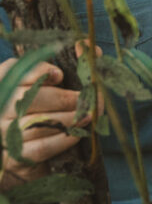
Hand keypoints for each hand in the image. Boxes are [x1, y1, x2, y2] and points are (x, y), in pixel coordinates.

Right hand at [1, 57, 86, 188]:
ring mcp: (4, 132)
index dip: (40, 72)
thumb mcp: (55, 80)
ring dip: (69, 119)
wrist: (32, 148)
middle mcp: (0, 105)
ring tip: (88, 116)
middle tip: (90, 100)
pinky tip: (77, 134)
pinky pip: (40, 147)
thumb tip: (88, 46)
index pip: (17, 72)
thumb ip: (72, 61)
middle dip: (66, 99)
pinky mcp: (15, 157)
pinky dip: (62, 140)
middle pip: (31, 99)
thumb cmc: (47, 105)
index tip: (60, 75)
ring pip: (37, 123)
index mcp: (5, 80)